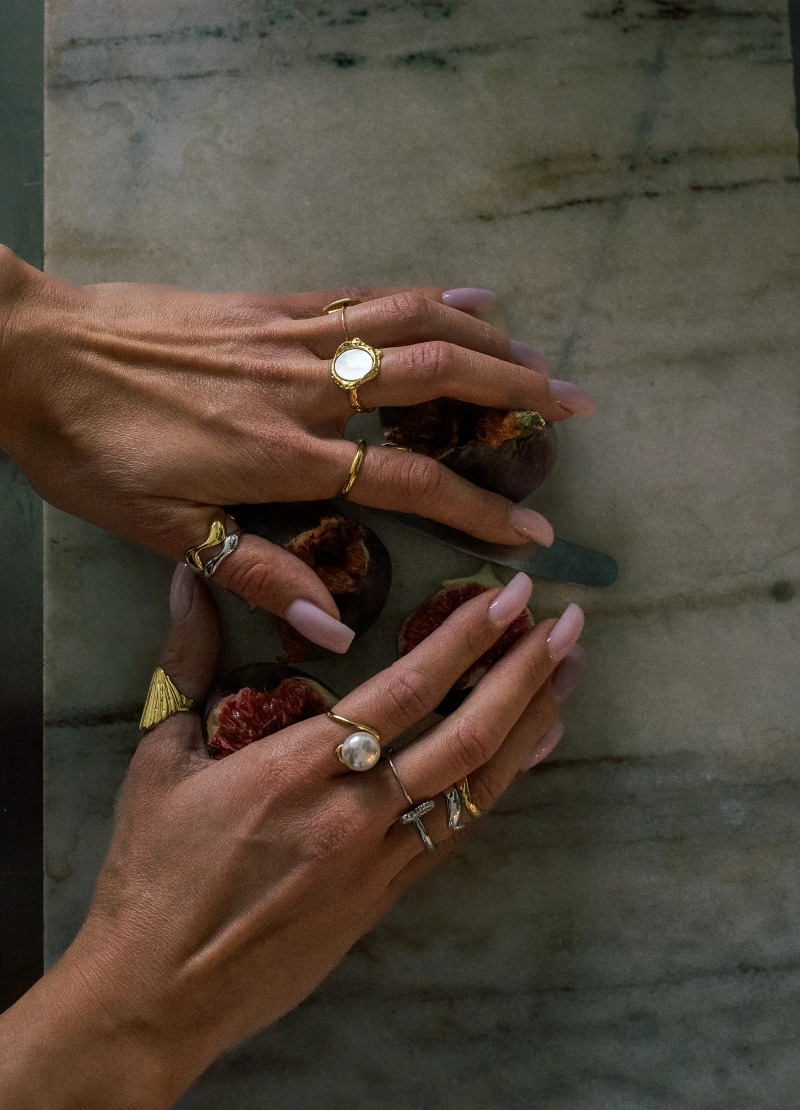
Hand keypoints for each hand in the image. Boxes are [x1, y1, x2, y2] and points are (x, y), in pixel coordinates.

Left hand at [0, 249, 592, 648]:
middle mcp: (307, 389)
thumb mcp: (162, 529)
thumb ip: (256, 573)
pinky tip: (467, 294)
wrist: (30, 352)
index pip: (412, 482)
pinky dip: (427, 294)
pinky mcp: (272, 303)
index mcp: (287, 456)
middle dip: (517, 394)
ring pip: (413, 323)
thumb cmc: (93, 449)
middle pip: (437, 380)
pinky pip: (365, 293)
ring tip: (540, 355)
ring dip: (488, 336)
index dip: (481, 509)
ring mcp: (293, 336)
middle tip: (577, 407)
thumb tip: (338, 628)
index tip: (534, 532)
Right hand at [0, 568, 583, 1109]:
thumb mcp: (159, 759)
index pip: (403, 691)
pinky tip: (532, 750)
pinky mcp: (384, 899)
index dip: (464, 640)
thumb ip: (188, 663)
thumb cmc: (152, 872)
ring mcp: (377, 862)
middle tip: (569, 623)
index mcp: (294, 768)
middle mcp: (351, 812)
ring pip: (478, 786)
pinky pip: (458, 830)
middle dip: (523, 673)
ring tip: (571, 675)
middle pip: (463, 735)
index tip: (508, 597)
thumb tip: (190, 580)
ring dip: (530, 724)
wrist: (160, 992)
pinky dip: (502, 784)